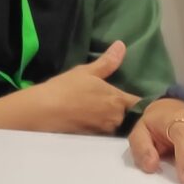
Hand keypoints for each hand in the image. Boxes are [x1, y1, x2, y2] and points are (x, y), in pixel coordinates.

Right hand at [20, 42, 143, 134]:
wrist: (44, 111)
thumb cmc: (66, 88)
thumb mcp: (87, 71)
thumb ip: (107, 62)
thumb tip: (121, 45)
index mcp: (118, 100)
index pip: (139, 103)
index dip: (140, 101)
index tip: (138, 97)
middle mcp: (115, 118)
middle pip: (127, 115)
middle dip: (124, 110)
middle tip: (113, 101)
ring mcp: (104, 130)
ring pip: (115, 124)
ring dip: (112, 118)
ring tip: (101, 110)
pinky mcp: (93, 139)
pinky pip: (103, 132)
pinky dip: (100, 125)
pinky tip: (90, 120)